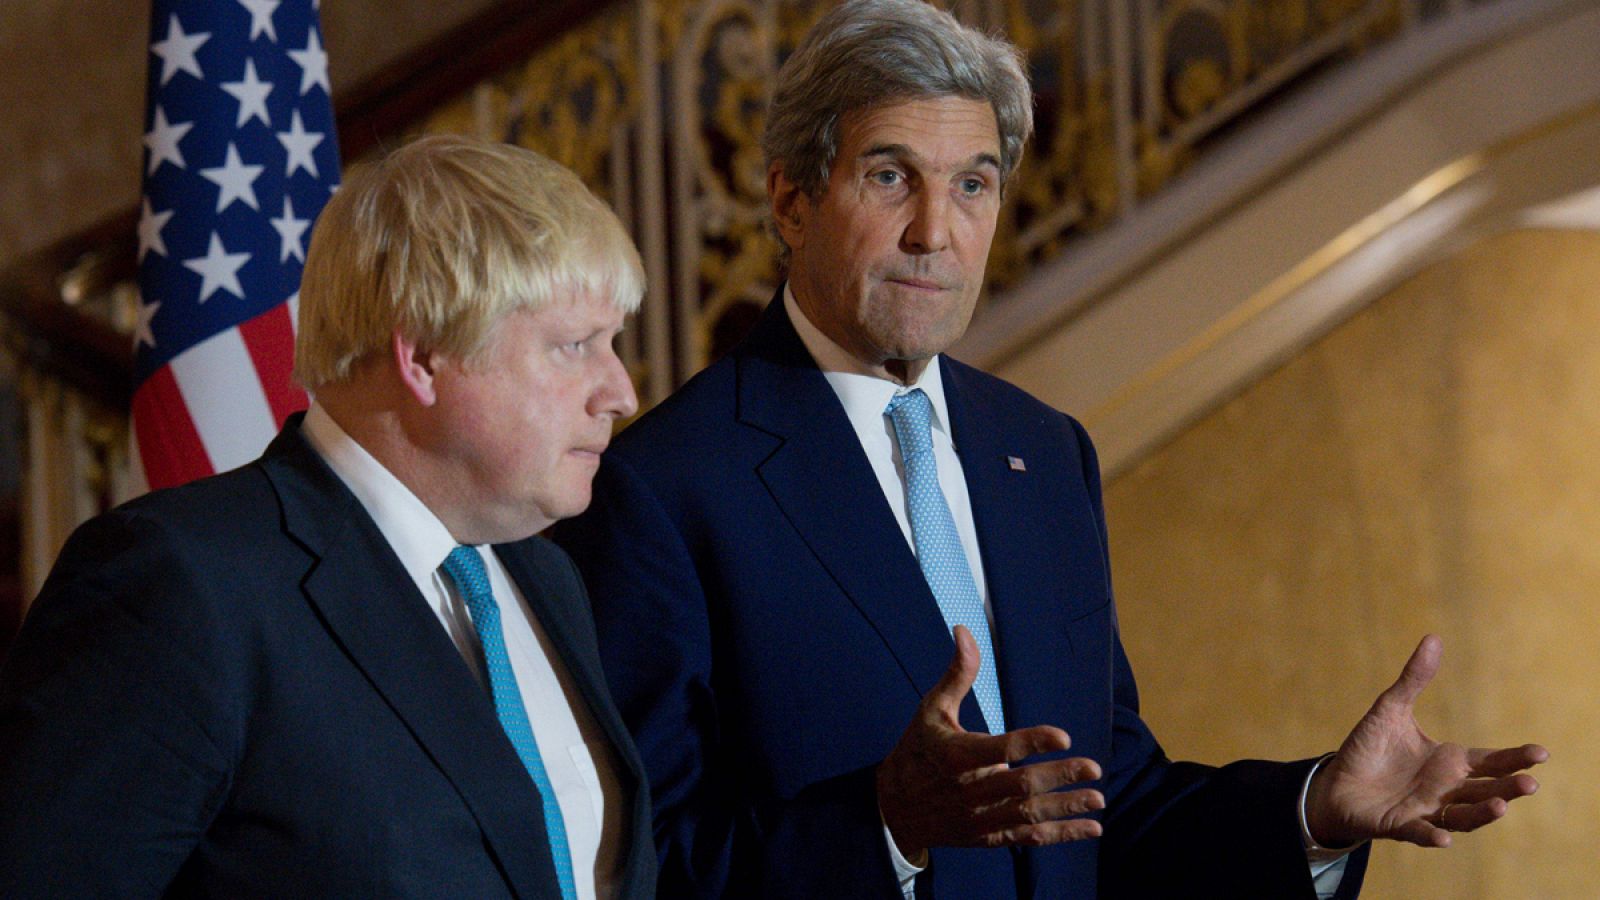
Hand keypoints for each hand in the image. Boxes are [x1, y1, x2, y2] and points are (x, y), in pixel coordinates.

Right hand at [876, 625, 1104, 858]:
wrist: (893, 808)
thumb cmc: (917, 749)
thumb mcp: (931, 709)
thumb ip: (957, 673)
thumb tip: (964, 630)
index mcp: (955, 755)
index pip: (1000, 748)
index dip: (1033, 742)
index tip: (1063, 736)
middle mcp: (969, 790)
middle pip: (1021, 784)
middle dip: (1060, 776)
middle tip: (1094, 768)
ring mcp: (979, 817)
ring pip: (1029, 814)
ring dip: (1066, 807)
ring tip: (1098, 800)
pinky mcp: (987, 837)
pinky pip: (1028, 838)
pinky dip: (1061, 834)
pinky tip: (1090, 828)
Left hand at [1305, 634, 1547, 848]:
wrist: (1335, 782)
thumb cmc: (1369, 748)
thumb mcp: (1390, 709)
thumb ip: (1413, 679)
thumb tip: (1433, 638)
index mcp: (1449, 762)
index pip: (1491, 762)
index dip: (1515, 759)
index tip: (1540, 753)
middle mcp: (1445, 789)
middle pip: (1486, 791)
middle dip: (1509, 789)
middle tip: (1529, 783)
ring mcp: (1426, 810)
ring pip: (1463, 817)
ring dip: (1482, 814)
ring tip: (1500, 806)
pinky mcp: (1400, 826)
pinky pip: (1420, 834)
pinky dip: (1432, 837)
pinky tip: (1443, 839)